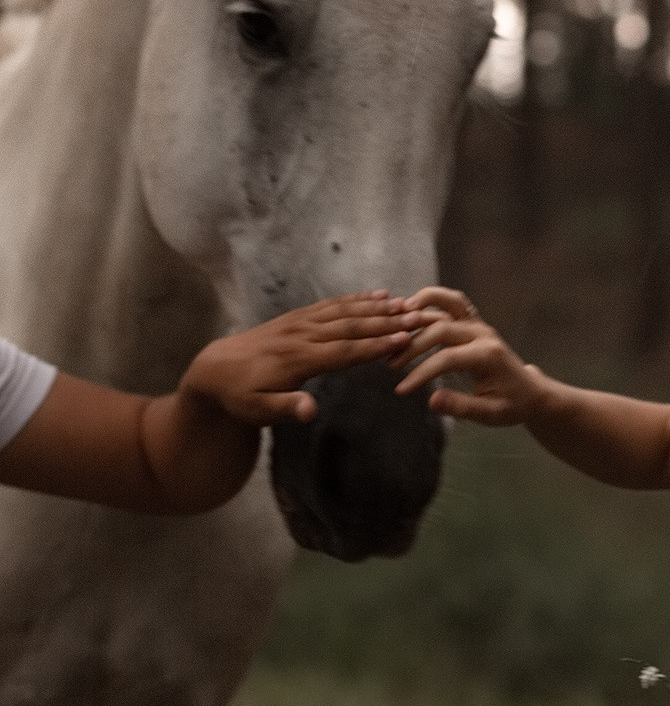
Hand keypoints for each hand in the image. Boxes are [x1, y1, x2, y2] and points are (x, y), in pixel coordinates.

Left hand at [181, 291, 439, 423]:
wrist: (215, 368)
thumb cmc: (239, 396)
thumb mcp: (257, 411)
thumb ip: (285, 408)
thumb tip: (311, 411)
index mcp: (298, 359)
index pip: (343, 351)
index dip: (374, 345)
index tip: (404, 340)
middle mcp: (303, 334)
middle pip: (351, 326)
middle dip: (386, 322)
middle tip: (418, 317)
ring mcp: (301, 322)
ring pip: (345, 311)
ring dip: (378, 307)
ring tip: (407, 303)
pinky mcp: (299, 316)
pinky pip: (333, 304)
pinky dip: (358, 298)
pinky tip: (378, 294)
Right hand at [392, 287, 545, 426]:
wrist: (530, 392)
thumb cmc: (511, 405)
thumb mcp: (490, 414)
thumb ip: (461, 407)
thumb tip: (431, 400)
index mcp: (488, 356)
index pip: (447, 358)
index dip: (421, 372)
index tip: (401, 389)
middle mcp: (483, 334)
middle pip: (441, 329)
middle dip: (413, 345)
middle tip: (391, 363)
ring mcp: (479, 325)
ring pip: (448, 303)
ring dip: (419, 312)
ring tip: (394, 325)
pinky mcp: (474, 323)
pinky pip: (452, 303)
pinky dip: (431, 301)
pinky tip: (410, 311)